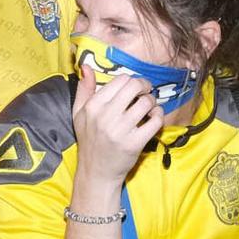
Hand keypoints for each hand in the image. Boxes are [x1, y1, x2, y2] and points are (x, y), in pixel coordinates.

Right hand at [71, 70, 163, 186]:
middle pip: (135, 86)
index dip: (132, 81)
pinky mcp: (134, 143)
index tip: (135, 88)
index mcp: (93, 106)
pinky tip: (153, 119)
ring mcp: (120, 130)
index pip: (120, 80)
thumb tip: (86, 66)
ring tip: (148, 108)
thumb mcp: (79, 114)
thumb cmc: (89, 140)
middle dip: (145, 87)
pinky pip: (155, 121)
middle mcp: (105, 116)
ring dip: (152, 103)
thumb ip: (83, 89)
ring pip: (147, 102)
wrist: (96, 172)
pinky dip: (158, 116)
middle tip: (145, 93)